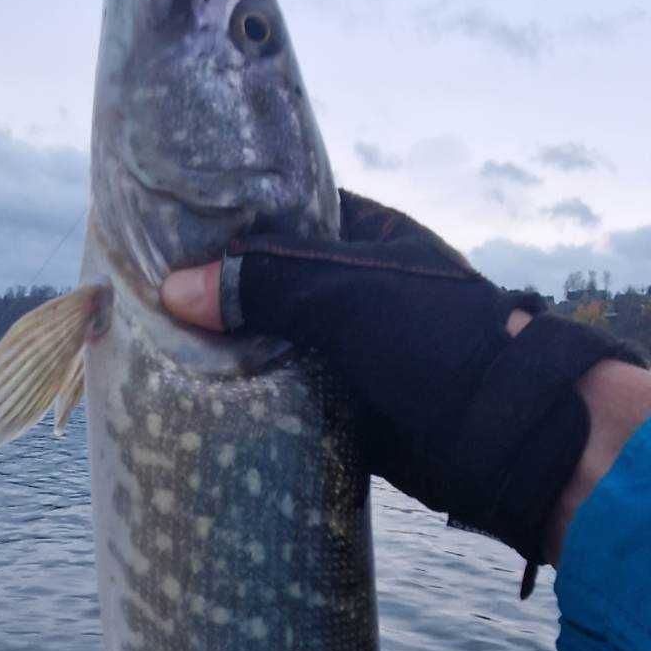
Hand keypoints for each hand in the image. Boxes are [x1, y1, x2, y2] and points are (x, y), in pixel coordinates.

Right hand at [162, 190, 647, 589]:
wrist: (512, 438)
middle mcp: (358, 290)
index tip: (160, 232)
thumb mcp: (348, 295)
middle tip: (138, 298)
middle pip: (269, 285)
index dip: (226, 220)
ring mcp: (354, 352)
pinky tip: (194, 402)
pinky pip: (287, 401)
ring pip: (273, 345)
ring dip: (227, 354)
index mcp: (369, 237)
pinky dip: (250, 403)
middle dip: (216, 294)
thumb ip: (265, 282)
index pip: (283, 213)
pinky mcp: (351, 411)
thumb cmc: (443, 344)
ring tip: (150, 349)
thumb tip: (174, 289)